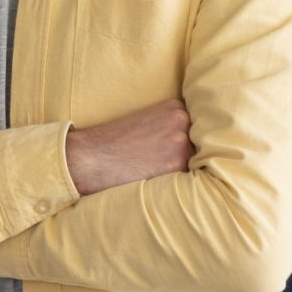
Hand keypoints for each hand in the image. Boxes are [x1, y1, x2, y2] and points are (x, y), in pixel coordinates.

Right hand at [64, 99, 195, 195]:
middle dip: (188, 157)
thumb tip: (195, 147)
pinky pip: (189, 179)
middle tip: (164, 165)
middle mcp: (182, 121)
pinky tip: (158, 182)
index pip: (199, 129)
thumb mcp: (145, 122)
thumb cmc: (113, 143)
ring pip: (197, 163)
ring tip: (158, 173)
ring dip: (184, 171)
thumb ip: (171, 128)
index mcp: (174, 108)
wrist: (89, 157)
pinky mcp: (176, 164)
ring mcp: (181, 142)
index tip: (174, 151)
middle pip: (201, 146)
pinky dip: (178, 184)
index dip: (189, 143)